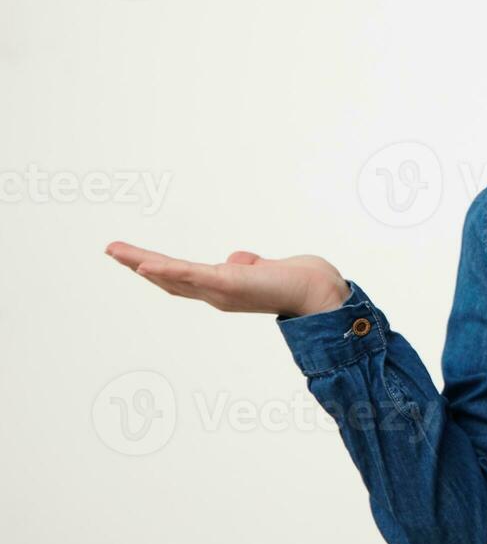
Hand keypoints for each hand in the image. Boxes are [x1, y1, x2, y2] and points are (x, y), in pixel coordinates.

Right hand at [104, 241, 351, 318]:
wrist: (317, 290)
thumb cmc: (296, 280)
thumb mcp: (263, 269)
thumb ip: (247, 265)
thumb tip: (235, 259)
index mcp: (221, 289)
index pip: (181, 278)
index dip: (156, 270)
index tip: (134, 258)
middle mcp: (216, 294)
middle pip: (168, 278)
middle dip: (137, 264)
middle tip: (111, 250)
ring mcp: (219, 290)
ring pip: (173, 276)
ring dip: (142, 263)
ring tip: (116, 252)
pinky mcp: (227, 283)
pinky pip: (192, 276)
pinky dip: (167, 271)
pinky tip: (146, 265)